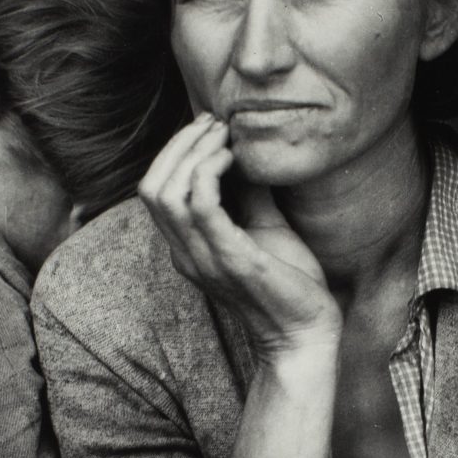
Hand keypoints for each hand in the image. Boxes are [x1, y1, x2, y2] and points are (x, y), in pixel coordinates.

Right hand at [139, 112, 340, 354]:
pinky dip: (210, 172)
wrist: (306, 333)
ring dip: (193, 152)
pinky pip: (201, 206)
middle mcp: (185, 254)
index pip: (154, 191)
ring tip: (224, 135)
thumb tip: (249, 153)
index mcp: (187, 248)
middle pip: (151, 187)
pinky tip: (234, 158)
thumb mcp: (264, 228)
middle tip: (214, 123)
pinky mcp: (230, 259)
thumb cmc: (288, 284)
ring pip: (167, 192)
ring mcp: (203, 258)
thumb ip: (249, 194)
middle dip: (178, 145)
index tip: (208, 127)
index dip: (174, 153)